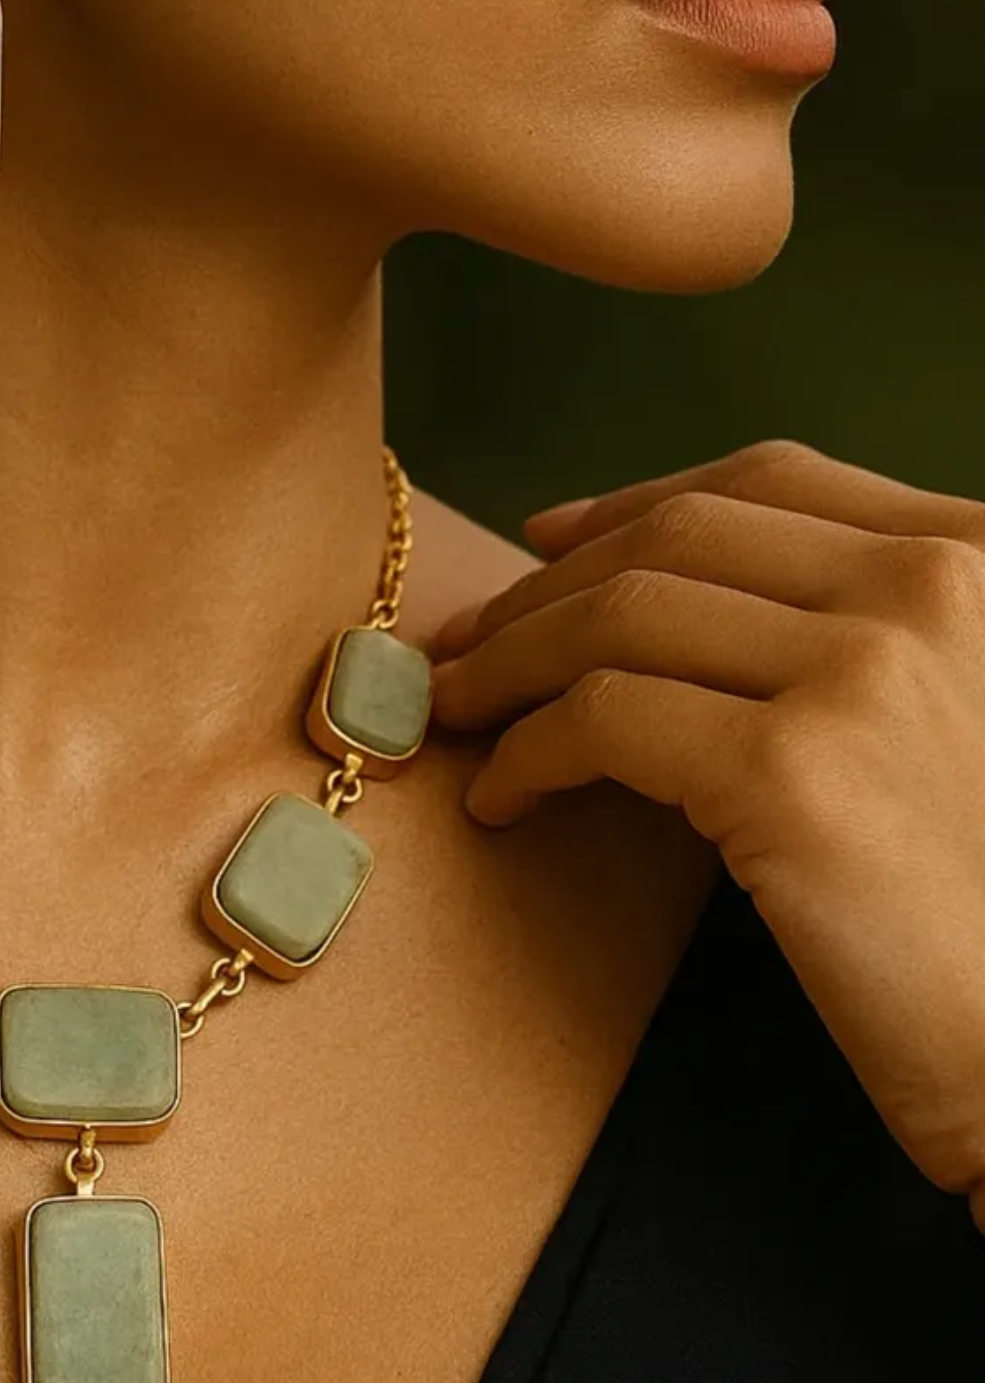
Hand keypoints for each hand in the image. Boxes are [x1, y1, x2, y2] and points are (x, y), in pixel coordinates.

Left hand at [426, 438, 984, 1224]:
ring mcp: (864, 672)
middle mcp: (929, 589)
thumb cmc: (978, 900)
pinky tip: (501, 799)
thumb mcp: (944, 714)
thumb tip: (641, 577)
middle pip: (673, 542)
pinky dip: (525, 753)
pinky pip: (602, 722)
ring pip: (618, 621)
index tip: (543, 542)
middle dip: (543, 588)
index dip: (631, 504)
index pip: (766, 482)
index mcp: (973, 557)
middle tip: (462, 645)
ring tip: (451, 710)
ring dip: (508, 663)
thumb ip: (841, 629)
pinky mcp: (793, 771)